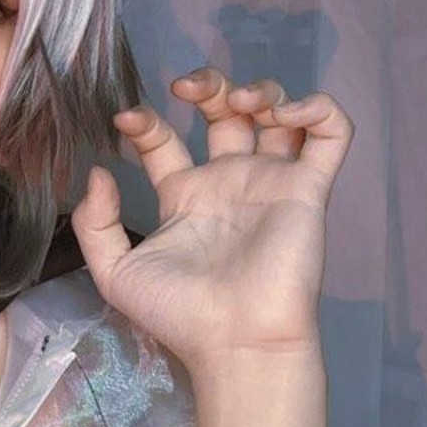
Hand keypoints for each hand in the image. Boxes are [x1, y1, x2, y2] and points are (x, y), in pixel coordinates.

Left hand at [70, 68, 353, 376]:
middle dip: (207, 86)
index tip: (126, 119)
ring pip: (276, 113)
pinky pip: (331, 133)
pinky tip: (285, 115)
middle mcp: (227, 183)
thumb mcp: (115, 271)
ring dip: (259, 90)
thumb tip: (98, 171)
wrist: (234, 340)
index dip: (145, 121)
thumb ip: (95, 222)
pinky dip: (318, 109)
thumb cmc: (177, 314)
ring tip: (238, 103)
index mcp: (183, 198)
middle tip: (186, 88)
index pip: (164, 141)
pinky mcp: (307, 189)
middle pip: (222, 113)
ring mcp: (269, 183)